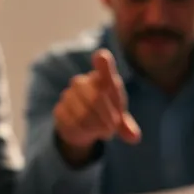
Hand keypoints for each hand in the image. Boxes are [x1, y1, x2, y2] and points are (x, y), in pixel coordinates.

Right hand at [53, 49, 141, 165]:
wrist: (81, 125)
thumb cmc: (105, 114)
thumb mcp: (118, 119)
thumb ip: (127, 126)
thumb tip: (134, 137)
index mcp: (102, 79)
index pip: (102, 64)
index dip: (102, 62)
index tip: (101, 57)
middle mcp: (83, 82)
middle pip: (96, 98)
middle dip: (107, 116)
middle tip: (113, 127)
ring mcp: (68, 94)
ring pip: (84, 114)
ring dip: (97, 126)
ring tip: (104, 131)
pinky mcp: (59, 110)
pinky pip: (73, 124)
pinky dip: (85, 132)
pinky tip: (89, 131)